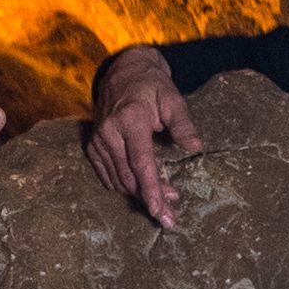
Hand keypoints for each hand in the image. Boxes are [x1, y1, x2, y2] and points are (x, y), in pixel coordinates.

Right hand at [84, 47, 204, 226]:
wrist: (122, 73)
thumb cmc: (151, 87)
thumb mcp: (172, 99)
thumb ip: (183, 124)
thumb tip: (196, 147)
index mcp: (131, 119)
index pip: (141, 162)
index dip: (151, 188)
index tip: (158, 209)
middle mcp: (110, 132)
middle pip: (130, 177)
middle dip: (150, 199)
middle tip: (169, 215)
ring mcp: (98, 141)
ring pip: (118, 181)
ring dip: (138, 195)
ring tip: (162, 201)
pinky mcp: (93, 147)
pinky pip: (107, 177)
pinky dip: (124, 187)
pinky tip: (140, 189)